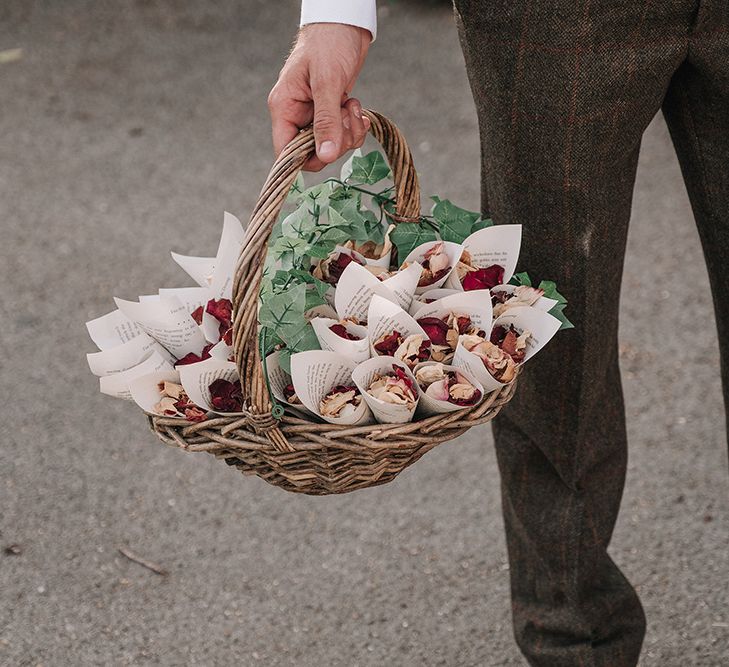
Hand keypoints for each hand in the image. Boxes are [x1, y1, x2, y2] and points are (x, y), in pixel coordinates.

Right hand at [268, 24, 371, 170]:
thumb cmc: (328, 43)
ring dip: (349, 132)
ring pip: (331, 144)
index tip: (329, 150)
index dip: (307, 159)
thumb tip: (325, 155)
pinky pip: (342, 133)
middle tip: (347, 119)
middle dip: (336, 142)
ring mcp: (314, 114)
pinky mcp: (331, 112)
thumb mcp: (327, 83)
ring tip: (352, 106)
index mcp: (284, 108)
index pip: (286, 152)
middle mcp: (296, 114)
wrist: (345, 24)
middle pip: (314, 152)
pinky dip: (354, 126)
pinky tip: (356, 107)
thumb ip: (326, 121)